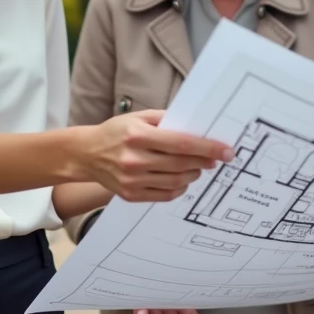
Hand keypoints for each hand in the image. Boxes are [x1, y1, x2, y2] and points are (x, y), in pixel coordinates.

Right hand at [78, 110, 234, 202]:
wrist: (86, 154)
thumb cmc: (116, 132)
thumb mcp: (138, 117)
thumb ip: (165, 120)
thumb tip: (196, 127)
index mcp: (137, 136)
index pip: (181, 143)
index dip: (207, 148)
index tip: (226, 151)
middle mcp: (134, 160)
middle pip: (181, 164)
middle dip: (204, 162)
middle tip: (216, 159)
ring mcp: (132, 180)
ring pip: (176, 181)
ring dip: (194, 174)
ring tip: (197, 167)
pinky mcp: (131, 195)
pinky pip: (165, 195)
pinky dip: (180, 187)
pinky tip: (182, 179)